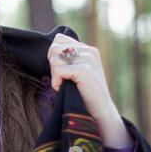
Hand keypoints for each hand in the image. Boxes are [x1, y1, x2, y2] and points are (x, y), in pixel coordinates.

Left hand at [47, 33, 132, 147]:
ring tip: (65, 84)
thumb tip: (51, 49)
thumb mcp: (77, 70)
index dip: (53, 54)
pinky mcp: (84, 70)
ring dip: (54, 75)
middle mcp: (89, 51)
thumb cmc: (84, 93)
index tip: (60, 69)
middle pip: (54, 48)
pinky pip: (58, 71)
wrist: (100, 112)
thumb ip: (68, 57)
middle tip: (62, 79)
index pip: (59, 39)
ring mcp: (88, 60)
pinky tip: (64, 89)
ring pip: (54, 59)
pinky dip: (56, 82)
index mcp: (88, 49)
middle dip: (53, 65)